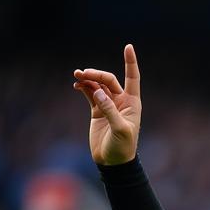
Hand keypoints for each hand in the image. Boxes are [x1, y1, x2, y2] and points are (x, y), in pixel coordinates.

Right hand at [73, 44, 141, 164]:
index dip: (130, 63)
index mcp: (132, 103)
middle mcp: (121, 101)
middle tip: (82, 74)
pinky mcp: (97, 110)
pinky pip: (89, 93)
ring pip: (97, 85)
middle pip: (108, 79)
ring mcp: (108, 105)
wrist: (112, 162)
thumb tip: (98, 92)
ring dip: (87, 79)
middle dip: (96, 74)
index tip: (128, 46)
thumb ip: (110, 111)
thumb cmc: (122, 148)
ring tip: (76, 75)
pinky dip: (83, 87)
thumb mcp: (119, 130)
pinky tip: (76, 85)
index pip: (133, 78)